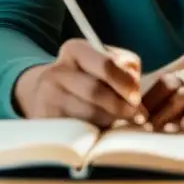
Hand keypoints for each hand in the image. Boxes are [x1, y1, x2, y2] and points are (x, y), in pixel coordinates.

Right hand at [13, 38, 145, 127]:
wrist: (47, 96)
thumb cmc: (88, 80)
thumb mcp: (105, 66)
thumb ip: (126, 74)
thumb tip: (138, 104)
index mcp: (75, 49)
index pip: (106, 64)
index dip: (126, 83)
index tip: (137, 98)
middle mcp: (57, 70)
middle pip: (96, 91)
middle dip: (120, 107)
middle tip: (135, 116)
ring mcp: (47, 96)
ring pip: (87, 114)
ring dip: (109, 121)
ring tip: (117, 122)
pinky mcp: (45, 120)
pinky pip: (77, 131)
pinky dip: (94, 134)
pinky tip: (101, 133)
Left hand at [141, 52, 183, 131]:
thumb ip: (180, 89)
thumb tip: (144, 108)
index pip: (161, 76)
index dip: (143, 95)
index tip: (129, 114)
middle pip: (169, 84)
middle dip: (150, 105)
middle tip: (136, 124)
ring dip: (166, 113)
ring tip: (153, 129)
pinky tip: (180, 128)